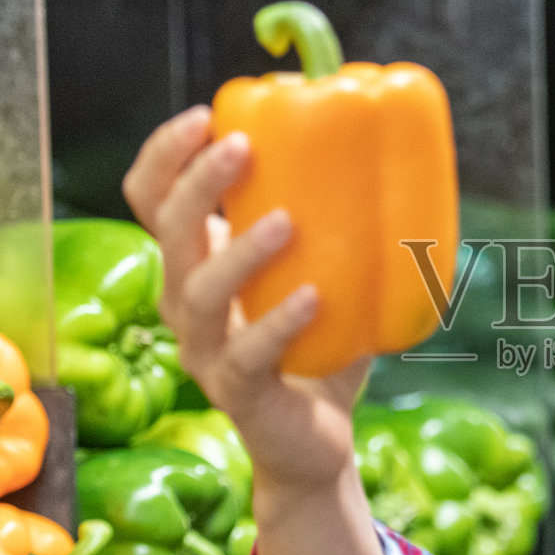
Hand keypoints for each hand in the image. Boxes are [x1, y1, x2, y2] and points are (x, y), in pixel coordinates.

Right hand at [123, 106, 369, 497]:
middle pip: (169, 234)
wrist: (313, 440)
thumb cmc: (317, 343)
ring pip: (198, 295)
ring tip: (284, 222)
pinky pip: (247, 355)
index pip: (151, 199)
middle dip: (197, 184)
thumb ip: (340, 220)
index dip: (165, 155)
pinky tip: (312, 298)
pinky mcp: (237, 394)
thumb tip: (402, 151)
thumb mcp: (324, 270)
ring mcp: (205, 352)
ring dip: (239, 253)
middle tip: (243, 146)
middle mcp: (185, 302)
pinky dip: (278, 323)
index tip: (206, 115)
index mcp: (195, 262)